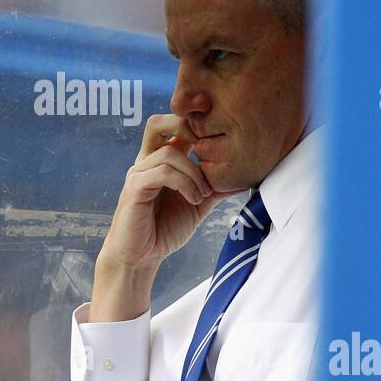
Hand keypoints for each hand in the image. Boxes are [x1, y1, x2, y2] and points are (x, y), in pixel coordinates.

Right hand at [89, 115, 230, 320]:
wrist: (141, 258)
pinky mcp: (134, 188)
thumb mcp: (198, 205)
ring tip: (203, 195)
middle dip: (185, 127)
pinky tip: (194, 200)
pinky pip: (162, 173)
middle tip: (207, 150)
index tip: (219, 143)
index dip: (195, 125)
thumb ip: (216, 188)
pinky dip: (184, 184)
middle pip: (158, 122)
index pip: (173, 126)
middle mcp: (146, 161)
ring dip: (194, 173)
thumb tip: (246, 178)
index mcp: (160, 160)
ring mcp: (138, 173)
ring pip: (168, 153)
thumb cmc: (164, 230)